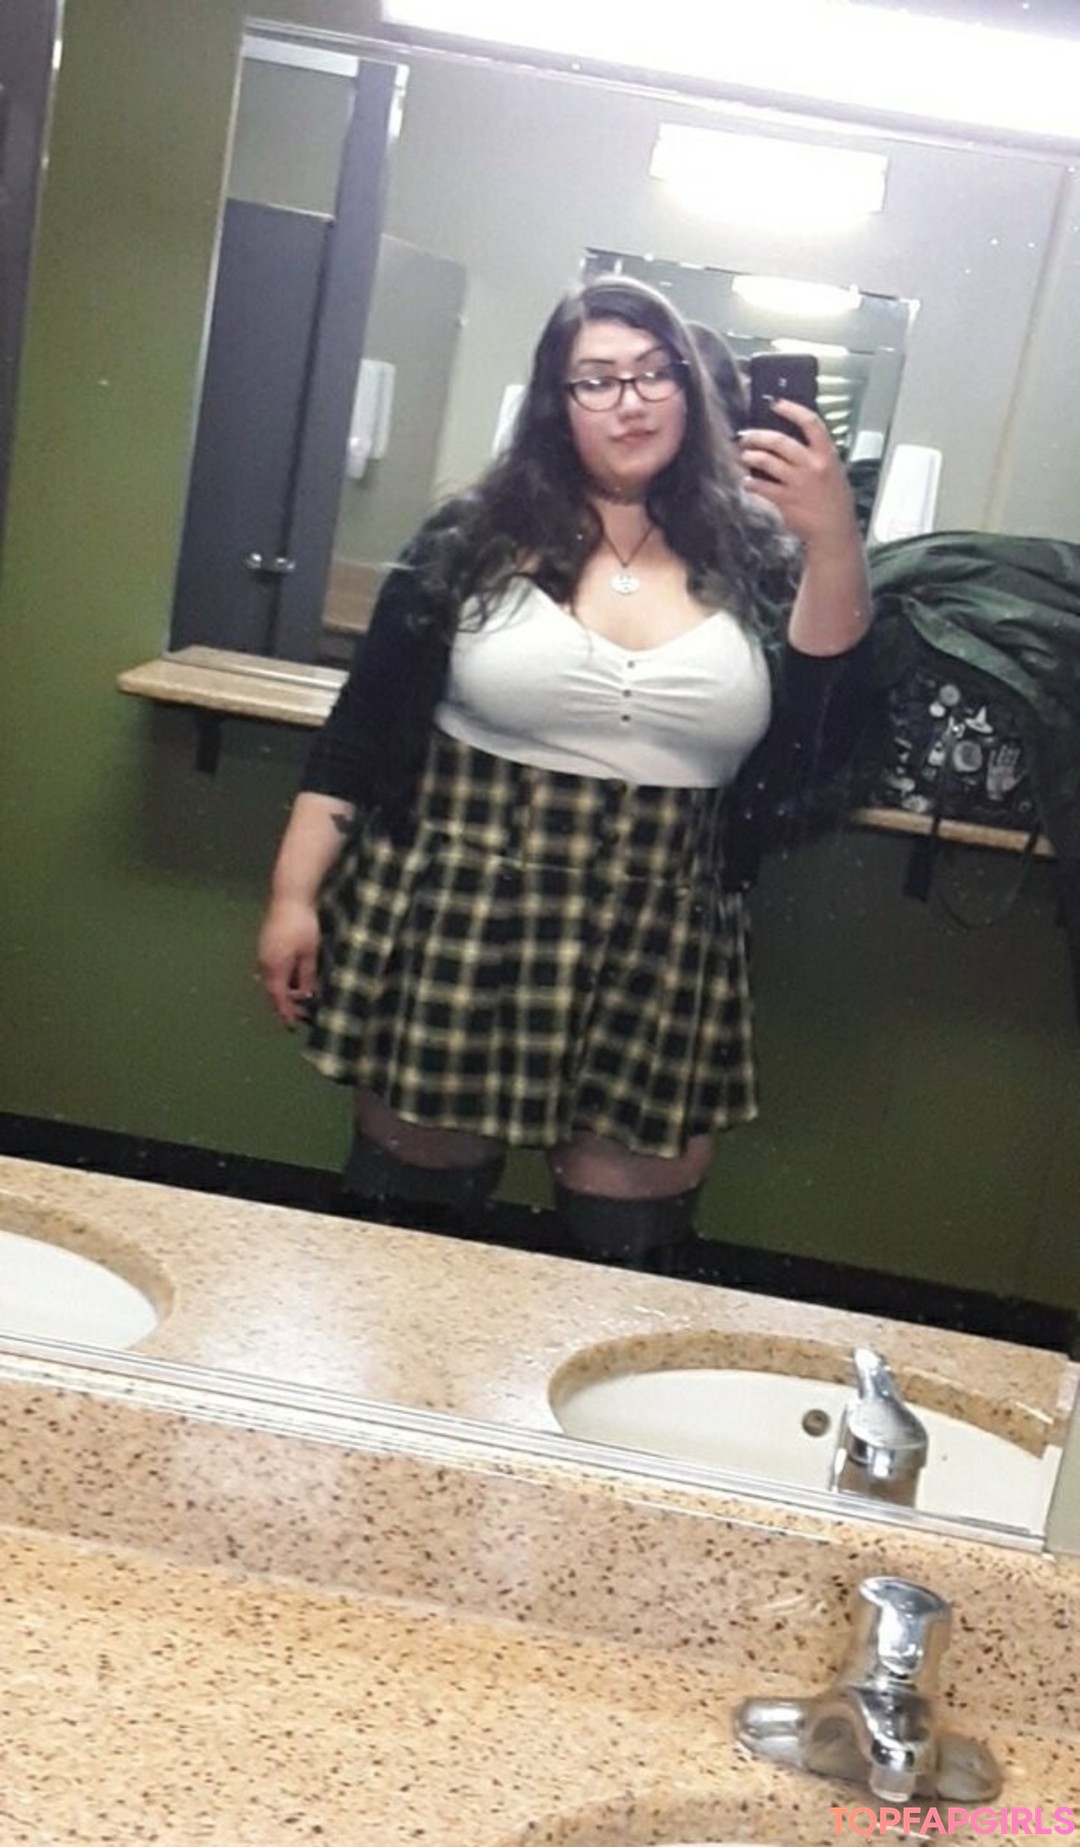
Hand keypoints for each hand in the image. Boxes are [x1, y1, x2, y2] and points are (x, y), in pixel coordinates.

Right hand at [256, 897, 320, 1027]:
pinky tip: (291, 980)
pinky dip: (280, 980)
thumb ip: (307, 975)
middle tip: (296, 1017)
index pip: (279, 997)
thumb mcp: (310, 952)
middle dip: (283, 1005)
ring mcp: (262, 954)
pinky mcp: (264, 946)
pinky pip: (270, 971)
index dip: (285, 1013)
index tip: (291, 1026)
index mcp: (275, 967)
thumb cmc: (303, 924)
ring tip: (296, 1000)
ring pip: (270, 981)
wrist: (289, 897)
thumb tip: (306, 995)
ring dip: (281, 992)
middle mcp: (264, 963)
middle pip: (272, 991)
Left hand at [740, 400, 859, 549]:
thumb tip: (788, 441)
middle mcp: (812, 466)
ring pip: (767, 462)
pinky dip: (751, 483)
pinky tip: (747, 482)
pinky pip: (762, 487)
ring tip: (744, 456)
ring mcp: (798, 483)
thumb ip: (815, 455)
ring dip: (751, 457)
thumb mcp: (833, 471)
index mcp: (827, 455)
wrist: (834, 530)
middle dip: (758, 436)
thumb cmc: (833, 500)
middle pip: (780, 441)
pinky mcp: (786, 500)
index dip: (791, 410)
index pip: (810, 423)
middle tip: (746, 436)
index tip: (776, 403)